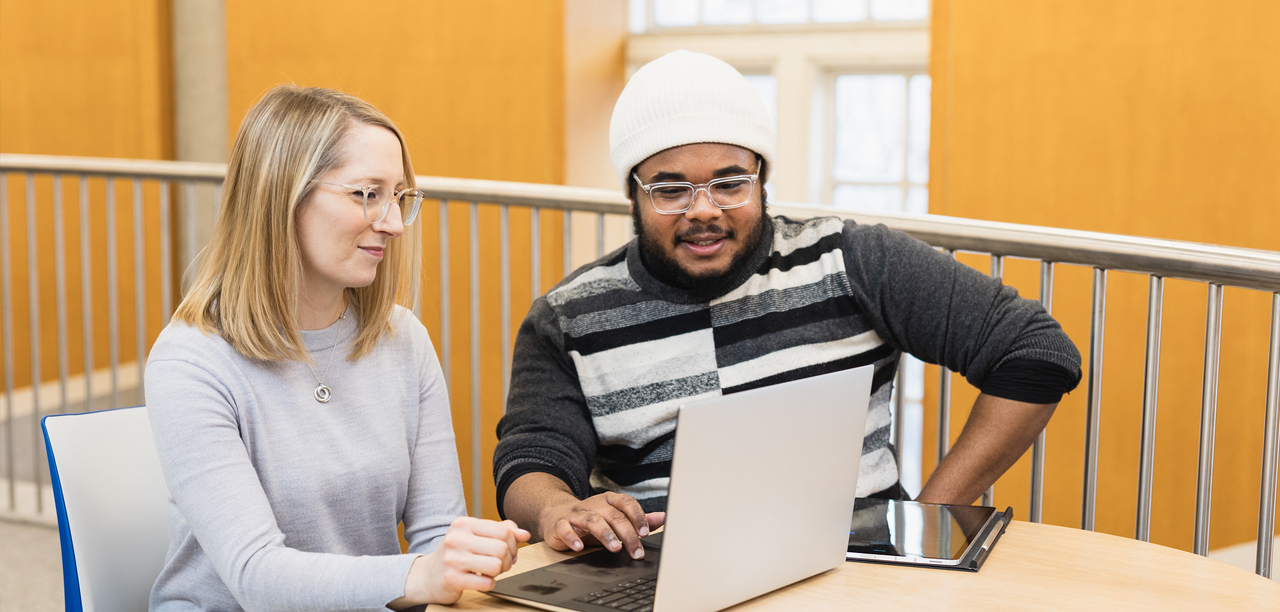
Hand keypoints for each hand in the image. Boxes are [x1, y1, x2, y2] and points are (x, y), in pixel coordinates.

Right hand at [403, 517, 530, 604]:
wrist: (426, 576)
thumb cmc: (455, 554)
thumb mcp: (474, 536)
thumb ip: (500, 531)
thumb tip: (524, 534)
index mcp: (463, 524)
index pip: (503, 530)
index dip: (513, 543)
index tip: (509, 551)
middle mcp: (456, 539)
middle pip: (502, 548)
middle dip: (508, 560)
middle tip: (501, 564)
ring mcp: (453, 559)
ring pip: (496, 565)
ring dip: (499, 572)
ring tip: (490, 572)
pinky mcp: (452, 579)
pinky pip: (487, 583)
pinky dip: (489, 584)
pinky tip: (480, 580)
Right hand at [539, 491, 664, 559]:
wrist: (556, 514)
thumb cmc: (591, 519)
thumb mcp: (615, 518)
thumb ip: (637, 519)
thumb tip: (663, 518)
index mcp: (609, 501)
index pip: (626, 503)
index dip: (637, 516)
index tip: (646, 532)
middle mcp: (594, 505)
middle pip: (613, 516)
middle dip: (627, 534)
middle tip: (636, 550)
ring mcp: (576, 514)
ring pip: (592, 521)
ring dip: (605, 534)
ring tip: (615, 548)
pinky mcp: (560, 524)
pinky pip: (566, 528)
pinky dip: (573, 537)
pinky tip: (580, 547)